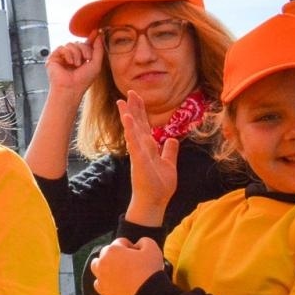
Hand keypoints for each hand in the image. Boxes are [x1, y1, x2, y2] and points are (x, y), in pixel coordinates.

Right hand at [44, 36, 104, 100]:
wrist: (70, 88)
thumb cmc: (83, 80)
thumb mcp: (96, 64)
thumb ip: (99, 49)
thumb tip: (99, 36)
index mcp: (81, 59)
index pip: (85, 45)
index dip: (90, 38)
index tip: (96, 31)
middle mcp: (71, 57)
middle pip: (79, 43)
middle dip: (85, 49)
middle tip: (87, 58)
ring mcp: (62, 57)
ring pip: (70, 44)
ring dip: (76, 53)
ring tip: (77, 64)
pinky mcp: (54, 57)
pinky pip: (62, 48)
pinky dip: (68, 54)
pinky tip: (69, 63)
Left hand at [90, 236, 164, 294]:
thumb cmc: (150, 271)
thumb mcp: (153, 249)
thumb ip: (143, 241)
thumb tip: (137, 244)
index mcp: (113, 249)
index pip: (121, 242)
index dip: (131, 247)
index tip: (138, 255)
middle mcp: (102, 261)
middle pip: (107, 252)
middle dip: (117, 255)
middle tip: (131, 263)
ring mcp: (100, 276)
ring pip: (97, 265)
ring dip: (105, 265)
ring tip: (118, 270)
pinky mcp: (102, 289)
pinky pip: (99, 281)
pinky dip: (105, 280)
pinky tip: (115, 282)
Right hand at [118, 90, 177, 226]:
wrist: (154, 202)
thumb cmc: (159, 186)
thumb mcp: (169, 164)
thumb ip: (169, 151)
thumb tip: (172, 139)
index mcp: (148, 148)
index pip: (143, 125)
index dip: (140, 111)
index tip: (136, 96)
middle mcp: (141, 148)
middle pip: (137, 124)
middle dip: (134, 108)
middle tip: (130, 92)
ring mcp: (138, 153)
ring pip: (133, 130)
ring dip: (128, 115)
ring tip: (122, 101)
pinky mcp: (138, 160)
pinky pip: (134, 142)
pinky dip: (131, 130)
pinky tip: (127, 119)